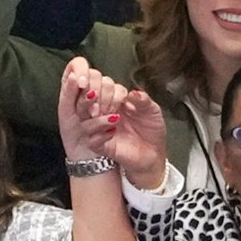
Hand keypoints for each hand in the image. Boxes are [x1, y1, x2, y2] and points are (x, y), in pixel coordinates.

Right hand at [59, 54, 167, 175]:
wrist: (154, 153)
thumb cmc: (152, 129)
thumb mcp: (152, 111)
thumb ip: (144, 101)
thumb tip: (133, 93)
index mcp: (115, 100)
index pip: (102, 88)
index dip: (107, 89)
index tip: (121, 98)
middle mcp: (104, 113)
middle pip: (89, 101)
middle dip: (100, 100)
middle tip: (112, 106)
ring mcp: (100, 129)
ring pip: (86, 120)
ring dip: (99, 118)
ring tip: (116, 118)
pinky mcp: (101, 146)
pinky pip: (92, 140)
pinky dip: (100, 135)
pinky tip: (112, 132)